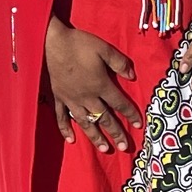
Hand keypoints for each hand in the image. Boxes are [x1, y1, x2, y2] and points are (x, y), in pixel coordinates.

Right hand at [45, 23, 142, 154]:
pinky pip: (61, 117)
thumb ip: (120, 63)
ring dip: (95, 137)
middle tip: (124, 147)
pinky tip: (71, 140)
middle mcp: (87, 97)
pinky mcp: (58, 97)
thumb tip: (132, 76)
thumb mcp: (105, 49)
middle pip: (104, 118)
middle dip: (116, 133)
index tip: (139, 126)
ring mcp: (71, 99)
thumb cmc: (80, 44)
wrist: (52, 42)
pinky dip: (66, 129)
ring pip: (85, 123)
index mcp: (100, 85)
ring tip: (104, 149)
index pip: (119, 104)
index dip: (131, 114)